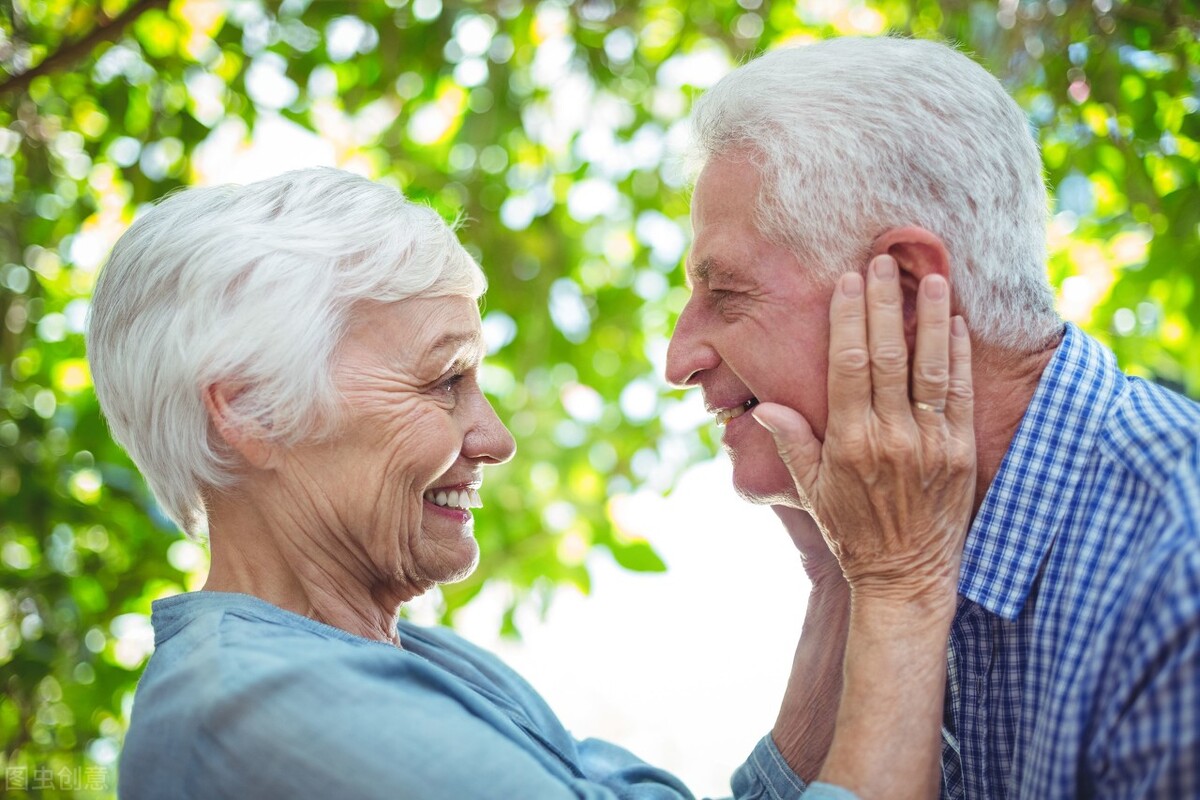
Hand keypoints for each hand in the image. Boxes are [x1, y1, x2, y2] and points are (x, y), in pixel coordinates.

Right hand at [752, 255, 974, 605]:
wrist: (906, 577)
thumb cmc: (852, 533)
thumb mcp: (811, 491)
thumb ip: (792, 443)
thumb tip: (763, 406)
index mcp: (850, 442)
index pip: (849, 366)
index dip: (849, 319)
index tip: (847, 282)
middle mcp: (892, 437)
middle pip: (888, 356)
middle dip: (885, 304)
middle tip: (883, 261)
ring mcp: (932, 444)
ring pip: (932, 368)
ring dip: (931, 319)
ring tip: (930, 277)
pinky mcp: (962, 453)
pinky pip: (963, 394)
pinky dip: (961, 356)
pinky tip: (957, 323)